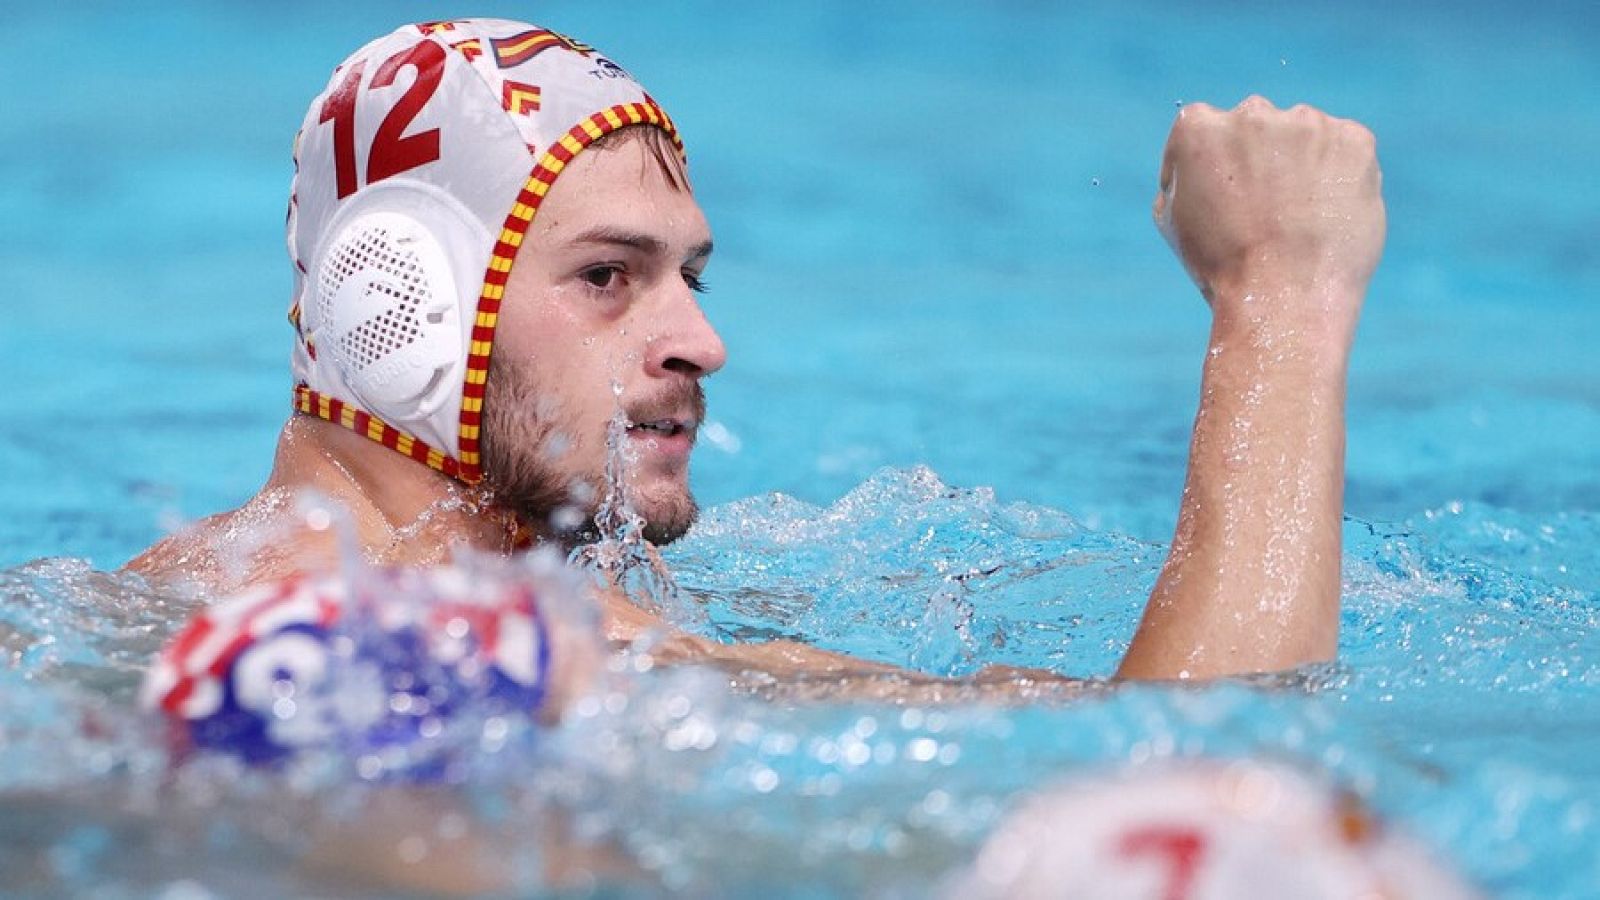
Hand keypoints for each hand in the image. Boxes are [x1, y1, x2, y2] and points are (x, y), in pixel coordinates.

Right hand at [1153, 96, 1384, 335]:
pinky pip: (1346, 149)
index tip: (1222, 197)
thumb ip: (1185, 174)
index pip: (1206, 126)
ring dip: (1302, 163)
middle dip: (1260, 157)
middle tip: (1265, 209)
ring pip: (1304, 135)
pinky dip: (1340, 175)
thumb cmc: (1221, 267)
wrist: (1283, 295)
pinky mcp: (1353, 139)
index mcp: (1199, 127)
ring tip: (1300, 218)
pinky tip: (1326, 214)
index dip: (1214, 165)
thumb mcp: (1174, 218)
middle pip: (1257, 125)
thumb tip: (1203, 162)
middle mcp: (1251, 113)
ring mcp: (1307, 123)